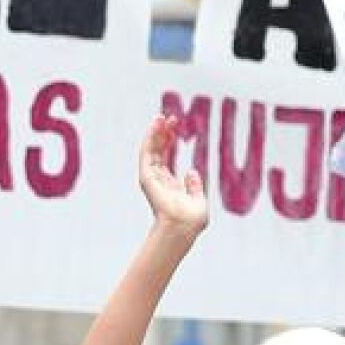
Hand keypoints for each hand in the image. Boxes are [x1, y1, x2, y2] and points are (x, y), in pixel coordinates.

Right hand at [139, 112, 208, 236]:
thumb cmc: (192, 221)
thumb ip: (195, 186)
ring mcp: (151, 179)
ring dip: (155, 133)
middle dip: (163, 134)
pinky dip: (150, 138)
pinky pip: (146, 153)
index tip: (175, 128)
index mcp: (169, 186)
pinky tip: (155, 125)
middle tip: (171, 118)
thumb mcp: (198, 200)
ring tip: (161, 117)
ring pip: (151, 150)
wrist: (183, 227)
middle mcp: (158, 181)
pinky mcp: (146, 177)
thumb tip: (192, 172)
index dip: (169, 142)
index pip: (166, 159)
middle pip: (158, 152)